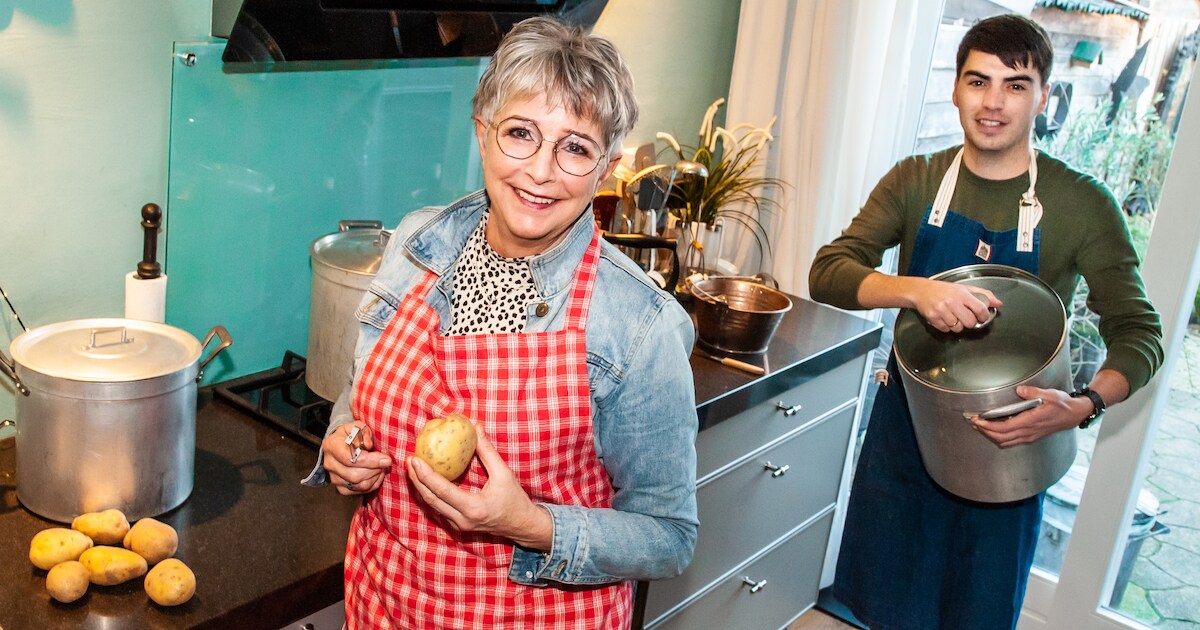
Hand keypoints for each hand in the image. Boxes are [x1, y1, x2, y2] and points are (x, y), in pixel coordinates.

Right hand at [322, 421, 391, 495]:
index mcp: (331, 446)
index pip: (350, 459)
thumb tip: (368, 446)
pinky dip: (372, 484)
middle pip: (354, 475)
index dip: (370, 461)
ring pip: (358, 485)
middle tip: (385, 463)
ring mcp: (334, 478)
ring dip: (375, 477)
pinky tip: (377, 474)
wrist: (341, 444)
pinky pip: (359, 491)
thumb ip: (364, 433)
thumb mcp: (358, 427)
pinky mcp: (341, 487)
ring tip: (381, 467)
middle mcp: (330, 464)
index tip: (386, 459)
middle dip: (375, 470)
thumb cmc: (351, 434)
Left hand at [406, 425, 552, 550]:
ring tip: (413, 469)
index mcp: (473, 508)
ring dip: (420, 487)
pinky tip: (425, 481)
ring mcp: (459, 526)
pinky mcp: (458, 526)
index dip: (426, 474)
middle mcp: (462, 520)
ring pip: (431, 506)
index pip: (442, 490)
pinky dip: (430, 494)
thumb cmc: (515, 499)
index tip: (415, 458)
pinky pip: (438, 509)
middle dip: (417, 479)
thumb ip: (487, 452)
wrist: (522, 525)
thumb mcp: (504, 474)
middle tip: (410, 460)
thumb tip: (476, 428)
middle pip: (430, 499)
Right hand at [911, 279, 1000, 332]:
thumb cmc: (943, 290)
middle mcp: (952, 302)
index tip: (982, 317)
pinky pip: (946, 329)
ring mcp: (942, 311)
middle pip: (970, 322)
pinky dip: (947, 327)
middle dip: (970, 322)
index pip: (980, 309)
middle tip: (966, 317)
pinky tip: (944, 318)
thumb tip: (998, 303)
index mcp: (962, 294)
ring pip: (958, 328)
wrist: (921, 291)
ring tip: (953, 317)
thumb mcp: (964, 288)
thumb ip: (983, 295)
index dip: (984, 316)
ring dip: (957, 325)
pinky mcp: (933, 318)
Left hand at [970, 385, 1089, 446]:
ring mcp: (1029, 436)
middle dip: (984, 431)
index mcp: (1030, 421)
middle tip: (972, 422)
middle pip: (1000, 437)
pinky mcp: (1030, 437)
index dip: (988, 426)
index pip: (1004, 428)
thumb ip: (1033, 392)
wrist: (1074, 415)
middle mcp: (1028, 432)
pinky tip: (993, 430)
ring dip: (990, 436)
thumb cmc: (1062, 404)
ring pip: (1004, 441)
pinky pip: (1010, 441)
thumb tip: (1019, 390)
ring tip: (979, 426)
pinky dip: (999, 438)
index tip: (977, 420)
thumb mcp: (1050, 394)